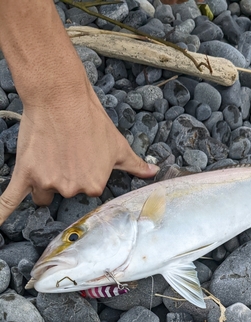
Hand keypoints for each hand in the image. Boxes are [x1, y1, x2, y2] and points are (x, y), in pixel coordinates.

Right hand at [0, 83, 158, 223]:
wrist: (62, 98)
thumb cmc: (93, 121)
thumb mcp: (119, 145)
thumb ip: (135, 164)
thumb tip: (153, 172)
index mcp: (94, 186)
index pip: (87, 190)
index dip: (84, 173)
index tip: (82, 157)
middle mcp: (72, 189)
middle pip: (64, 193)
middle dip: (64, 177)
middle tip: (66, 152)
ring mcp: (47, 183)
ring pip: (43, 194)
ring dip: (44, 183)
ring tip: (49, 156)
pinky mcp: (26, 174)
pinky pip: (10, 199)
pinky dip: (2, 212)